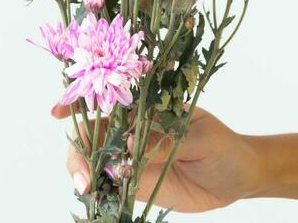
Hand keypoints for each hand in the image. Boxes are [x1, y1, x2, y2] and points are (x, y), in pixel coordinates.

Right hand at [52, 100, 262, 210]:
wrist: (239, 178)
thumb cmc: (224, 146)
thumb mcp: (200, 138)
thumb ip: (165, 139)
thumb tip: (128, 142)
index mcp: (148, 108)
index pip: (109, 98)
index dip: (80, 101)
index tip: (59, 111)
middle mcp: (134, 131)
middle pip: (92, 134)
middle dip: (78, 149)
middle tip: (83, 173)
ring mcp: (132, 158)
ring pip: (95, 161)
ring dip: (83, 172)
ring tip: (88, 187)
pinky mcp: (136, 185)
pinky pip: (109, 187)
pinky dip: (97, 192)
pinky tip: (96, 199)